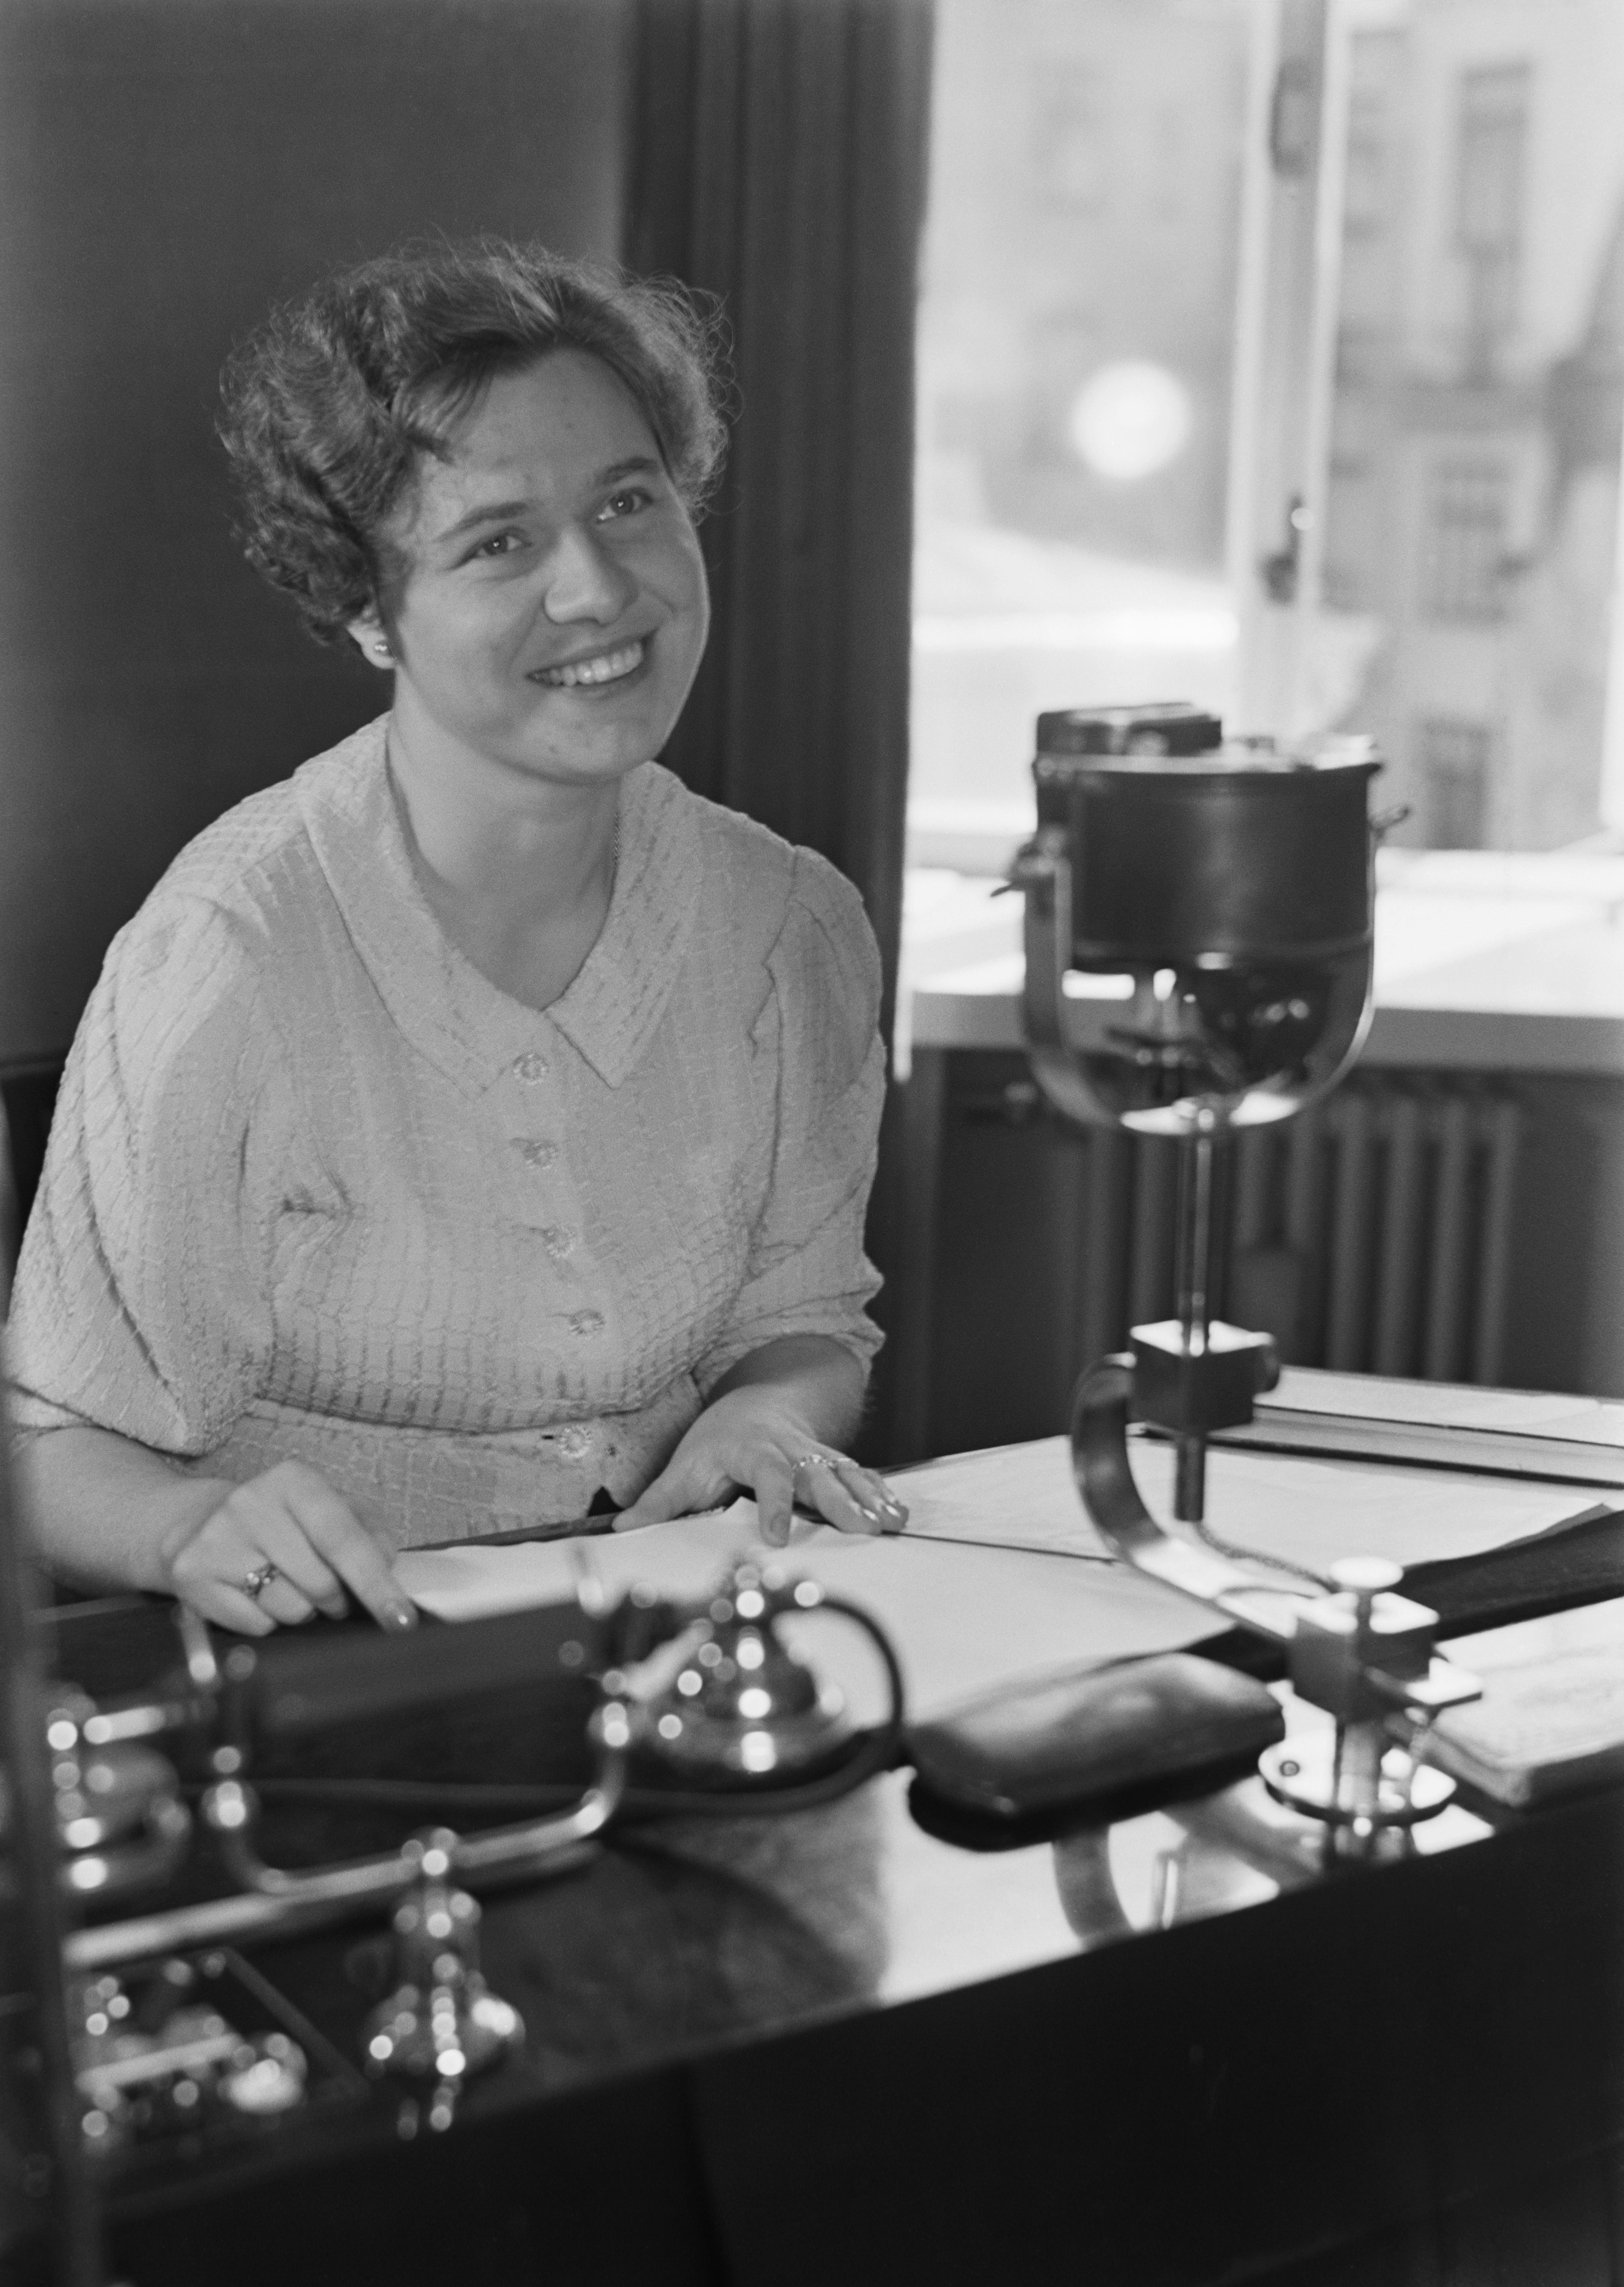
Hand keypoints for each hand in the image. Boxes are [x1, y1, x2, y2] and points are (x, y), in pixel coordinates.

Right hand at [156, 1460, 419, 1636]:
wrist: (196, 1523)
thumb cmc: (282, 1520)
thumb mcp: (329, 1509)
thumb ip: (369, 1531)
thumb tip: (386, 1567)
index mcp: (293, 1480)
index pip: (343, 1539)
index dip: (375, 1583)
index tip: (400, 1619)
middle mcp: (250, 1503)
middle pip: (320, 1582)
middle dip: (337, 1599)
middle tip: (332, 1594)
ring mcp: (217, 1540)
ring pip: (290, 1609)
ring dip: (304, 1610)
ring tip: (290, 1587)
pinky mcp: (193, 1576)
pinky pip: (256, 1625)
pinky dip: (268, 1620)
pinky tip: (256, 1595)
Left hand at [614, 1387, 908, 1547]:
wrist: (757, 1404)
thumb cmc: (718, 1440)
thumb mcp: (685, 1465)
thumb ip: (659, 1501)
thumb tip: (622, 1529)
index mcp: (754, 1452)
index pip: (766, 1478)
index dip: (773, 1507)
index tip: (777, 1537)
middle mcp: (792, 1452)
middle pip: (819, 1476)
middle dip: (842, 1502)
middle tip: (862, 1530)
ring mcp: (817, 1456)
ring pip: (847, 1474)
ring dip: (869, 1498)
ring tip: (891, 1523)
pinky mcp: (833, 1463)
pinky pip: (860, 1476)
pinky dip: (880, 1492)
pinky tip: (898, 1514)